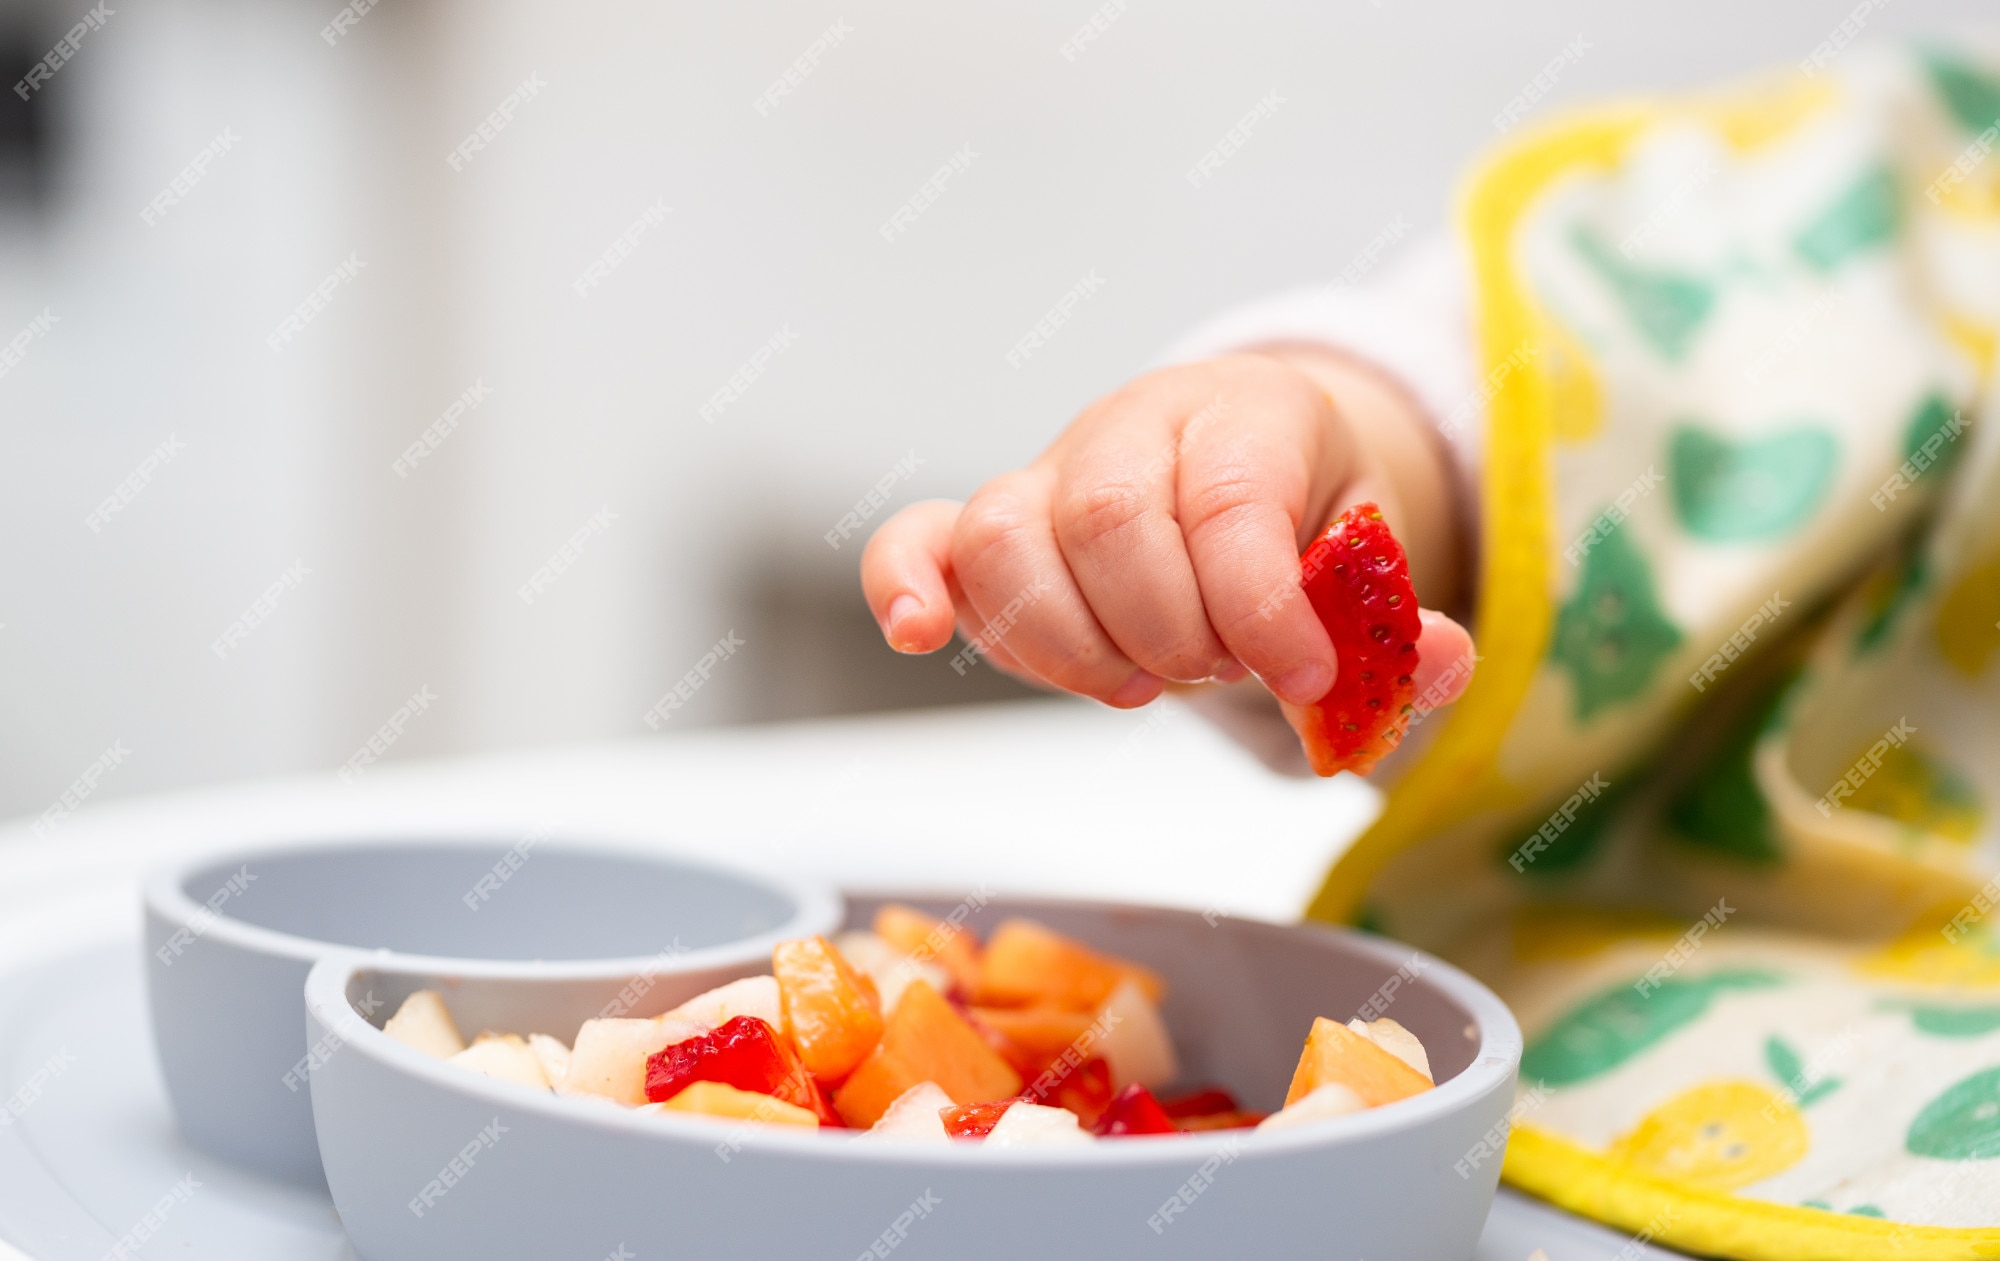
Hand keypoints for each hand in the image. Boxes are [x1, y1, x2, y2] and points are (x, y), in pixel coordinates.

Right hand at [859, 350, 1475, 722]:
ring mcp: (1049, 472)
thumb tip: (1437, 664)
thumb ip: (1398, 619)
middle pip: (1112, 520)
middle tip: (1216, 672)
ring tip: (1138, 684)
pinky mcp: (988, 527)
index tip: (1302, 677)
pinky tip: (921, 636)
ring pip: (1009, 539)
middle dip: (1170, 630)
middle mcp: (1134, 425)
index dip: (1261, 605)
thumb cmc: (1303, 520)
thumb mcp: (1374, 560)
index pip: (1229, 499)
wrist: (1241, 466)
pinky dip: (906, 585)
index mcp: (1247, 413)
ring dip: (1071, 644)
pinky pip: (919, 538)